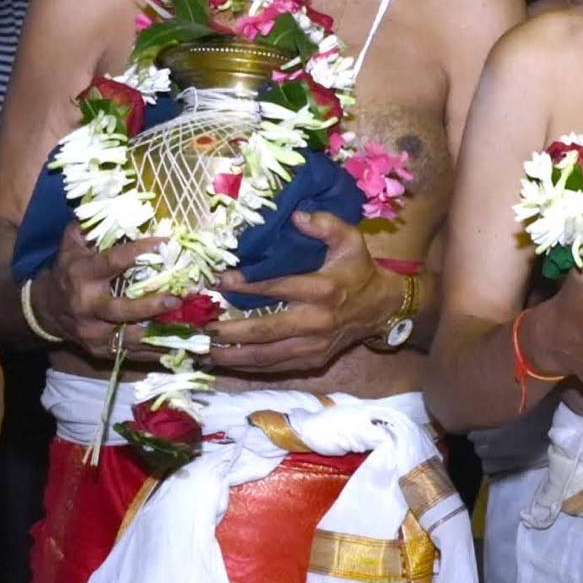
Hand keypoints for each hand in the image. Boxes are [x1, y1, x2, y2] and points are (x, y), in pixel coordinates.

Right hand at [34, 224, 177, 349]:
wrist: (46, 310)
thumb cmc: (67, 271)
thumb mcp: (71, 246)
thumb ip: (88, 227)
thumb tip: (111, 204)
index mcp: (82, 275)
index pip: (112, 262)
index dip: (137, 252)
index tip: (164, 243)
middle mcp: (87, 306)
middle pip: (119, 310)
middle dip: (148, 306)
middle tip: (176, 298)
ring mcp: (94, 333)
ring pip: (129, 338)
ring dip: (160, 334)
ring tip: (188, 328)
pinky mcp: (101, 351)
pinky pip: (132, 354)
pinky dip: (157, 352)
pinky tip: (181, 347)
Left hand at [207, 215, 396, 379]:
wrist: (381, 308)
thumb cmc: (359, 270)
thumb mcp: (350, 239)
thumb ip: (324, 224)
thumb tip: (295, 215)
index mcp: (323, 290)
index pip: (277, 288)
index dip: (246, 286)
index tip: (219, 282)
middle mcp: (316, 322)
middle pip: (265, 331)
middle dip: (230, 332)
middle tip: (201, 329)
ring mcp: (314, 346)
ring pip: (266, 356)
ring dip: (233, 356)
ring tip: (204, 351)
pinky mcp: (312, 361)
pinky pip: (276, 367)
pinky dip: (249, 367)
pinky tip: (228, 361)